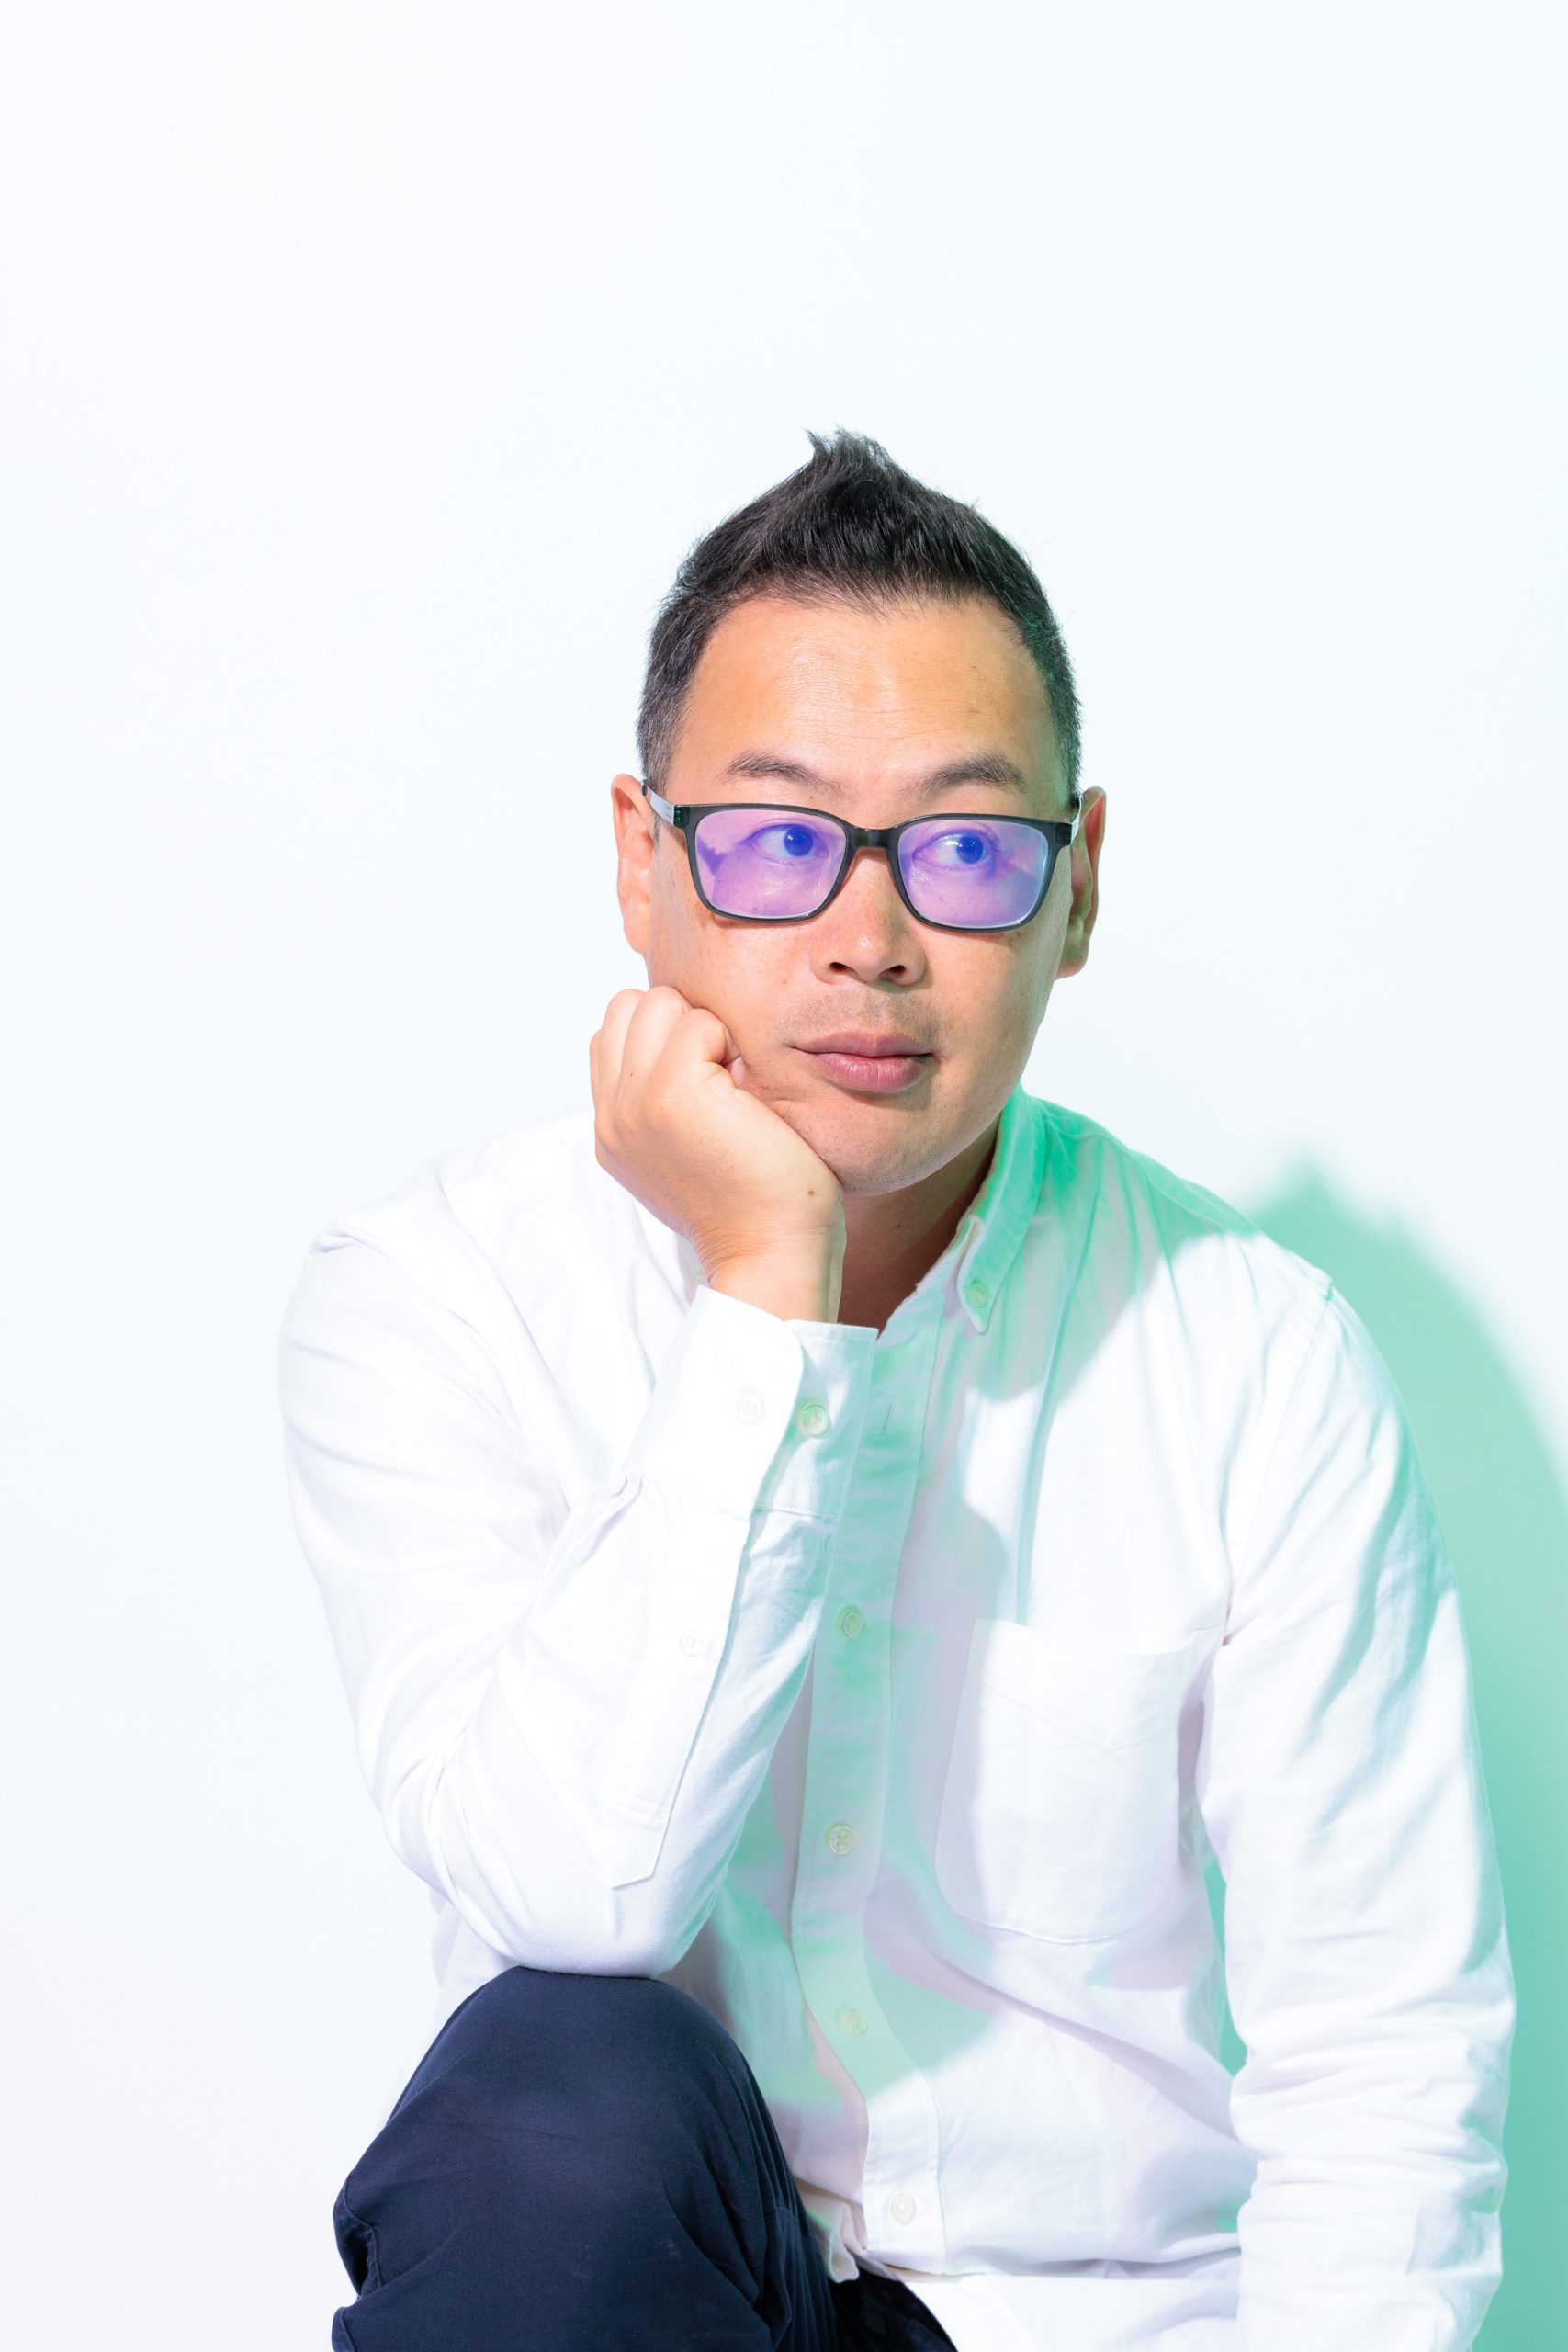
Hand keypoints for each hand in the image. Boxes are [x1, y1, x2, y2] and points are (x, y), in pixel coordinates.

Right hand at [589, 986, 844, 1304]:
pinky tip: (746, 1093)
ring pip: (657, 1003)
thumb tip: (687, 1043)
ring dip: (703, 1028)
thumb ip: (663, 1103)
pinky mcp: (672, 1094)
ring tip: (730, 1082)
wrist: (771, 1254)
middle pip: (627, 1006)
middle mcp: (612, 1117)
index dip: (664, 1037)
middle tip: (720, 1075)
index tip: (706, 1081)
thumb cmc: (754, 1203)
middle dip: (679, 1021)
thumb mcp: (688, 1152)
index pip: (611, 1035)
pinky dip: (729, 1042)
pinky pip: (699, 1021)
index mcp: (612, 1130)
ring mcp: (635, 1104)